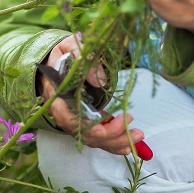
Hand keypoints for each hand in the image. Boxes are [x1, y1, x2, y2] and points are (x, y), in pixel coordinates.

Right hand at [38, 34, 144, 155]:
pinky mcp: (85, 121)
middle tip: (134, 126)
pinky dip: (113, 143)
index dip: (89, 126)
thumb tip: (98, 80)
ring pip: (94, 139)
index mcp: (56, 98)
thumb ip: (83, 59)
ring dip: (117, 141)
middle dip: (111, 135)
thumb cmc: (62, 54)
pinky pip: (98, 137)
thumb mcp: (69, 48)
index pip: (69, 121)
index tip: (109, 120)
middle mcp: (64, 114)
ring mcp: (75, 120)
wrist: (55, 61)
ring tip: (138, 135)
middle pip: (86, 134)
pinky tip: (129, 144)